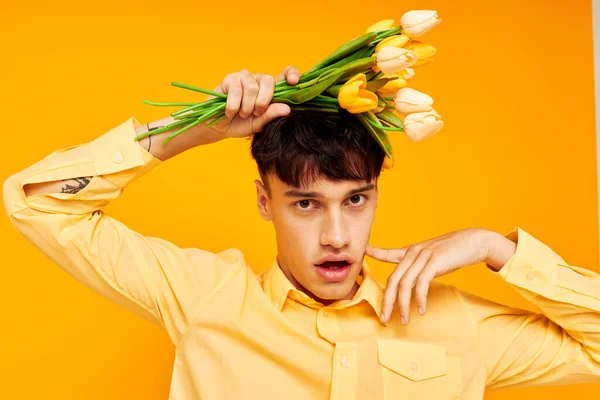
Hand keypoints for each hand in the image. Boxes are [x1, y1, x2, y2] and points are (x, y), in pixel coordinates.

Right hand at [207, 66, 299, 137]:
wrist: (219, 127)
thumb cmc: (241, 124)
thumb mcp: (258, 124)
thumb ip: (271, 115)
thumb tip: (287, 109)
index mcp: (270, 90)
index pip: (284, 75)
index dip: (291, 74)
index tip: (294, 82)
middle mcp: (258, 80)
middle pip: (268, 81)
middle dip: (263, 101)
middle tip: (256, 113)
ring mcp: (244, 77)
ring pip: (252, 87)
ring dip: (247, 106)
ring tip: (243, 114)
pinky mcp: (230, 79)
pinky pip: (236, 90)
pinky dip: (234, 106)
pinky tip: (230, 112)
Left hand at [366, 227, 515, 324]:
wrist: (474, 241)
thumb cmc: (454, 251)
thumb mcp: (432, 256)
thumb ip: (420, 266)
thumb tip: (413, 281)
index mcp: (411, 251)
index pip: (388, 253)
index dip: (374, 252)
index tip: (363, 251)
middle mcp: (413, 253)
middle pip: (393, 279)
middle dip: (387, 301)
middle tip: (384, 318)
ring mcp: (422, 257)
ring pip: (405, 284)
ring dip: (403, 305)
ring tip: (405, 320)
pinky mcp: (434, 262)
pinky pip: (421, 284)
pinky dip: (420, 298)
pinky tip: (422, 309)